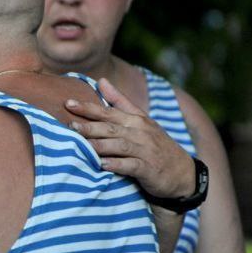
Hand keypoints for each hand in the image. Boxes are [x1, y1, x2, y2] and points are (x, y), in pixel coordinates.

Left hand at [67, 77, 195, 199]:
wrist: (183, 172)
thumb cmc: (155, 144)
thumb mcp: (141, 120)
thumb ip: (120, 101)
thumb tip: (101, 80)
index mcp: (136, 120)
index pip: (109, 111)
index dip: (89, 108)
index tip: (68, 103)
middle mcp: (140, 133)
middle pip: (111, 128)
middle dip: (90, 126)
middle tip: (70, 126)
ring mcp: (146, 151)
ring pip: (120, 145)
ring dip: (101, 145)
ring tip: (82, 145)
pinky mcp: (149, 169)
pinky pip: (131, 166)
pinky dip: (117, 164)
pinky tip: (102, 165)